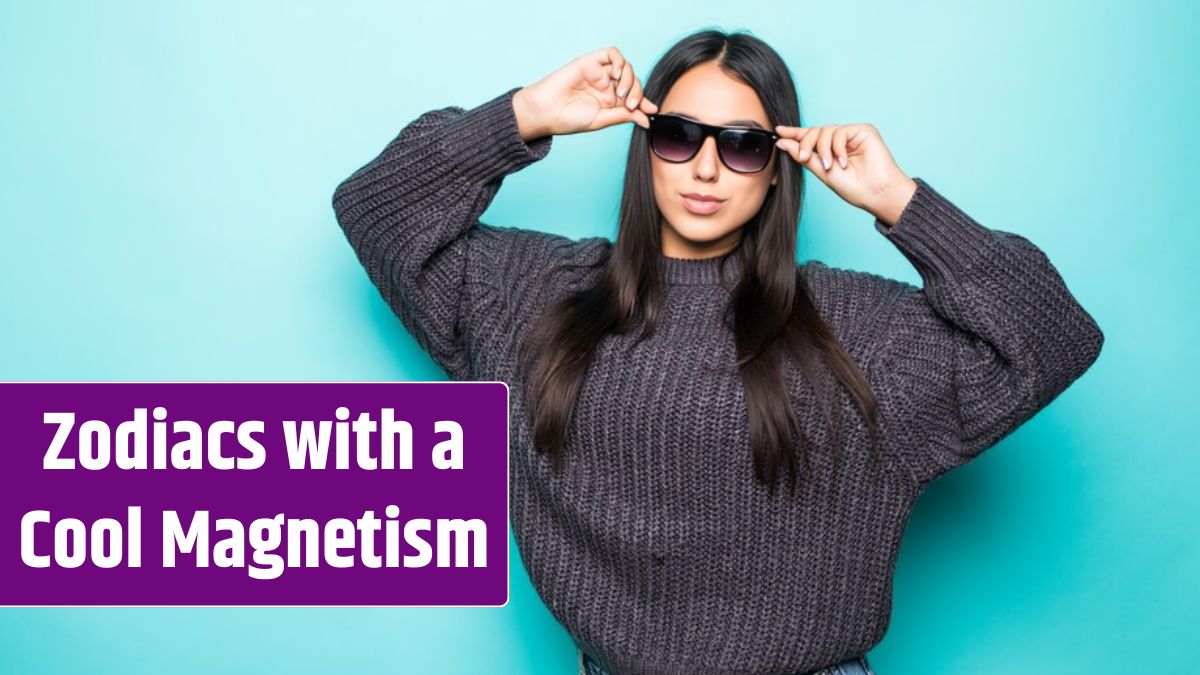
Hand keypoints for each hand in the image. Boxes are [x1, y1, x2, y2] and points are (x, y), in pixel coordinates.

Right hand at [512, 46, 658, 141]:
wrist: (546, 111)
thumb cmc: (569, 119)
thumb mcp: (601, 120)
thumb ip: (624, 116)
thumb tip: (647, 120)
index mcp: (610, 103)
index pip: (634, 97)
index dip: (645, 102)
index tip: (653, 110)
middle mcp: (607, 87)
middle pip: (633, 82)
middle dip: (637, 93)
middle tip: (630, 105)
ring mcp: (599, 73)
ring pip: (626, 67)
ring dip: (629, 79)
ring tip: (620, 94)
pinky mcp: (591, 62)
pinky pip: (612, 54)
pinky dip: (619, 62)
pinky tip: (615, 75)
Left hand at [773, 122, 916, 225]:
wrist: (876, 193)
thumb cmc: (853, 188)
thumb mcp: (822, 172)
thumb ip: (804, 156)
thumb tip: (783, 142)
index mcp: (830, 151)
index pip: (810, 138)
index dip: (794, 134)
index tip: (778, 131)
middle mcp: (840, 141)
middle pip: (815, 132)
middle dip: (805, 143)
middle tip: (803, 157)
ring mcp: (852, 135)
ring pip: (825, 130)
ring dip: (822, 149)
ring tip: (828, 166)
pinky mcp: (863, 131)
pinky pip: (840, 131)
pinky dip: (837, 147)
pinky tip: (843, 161)